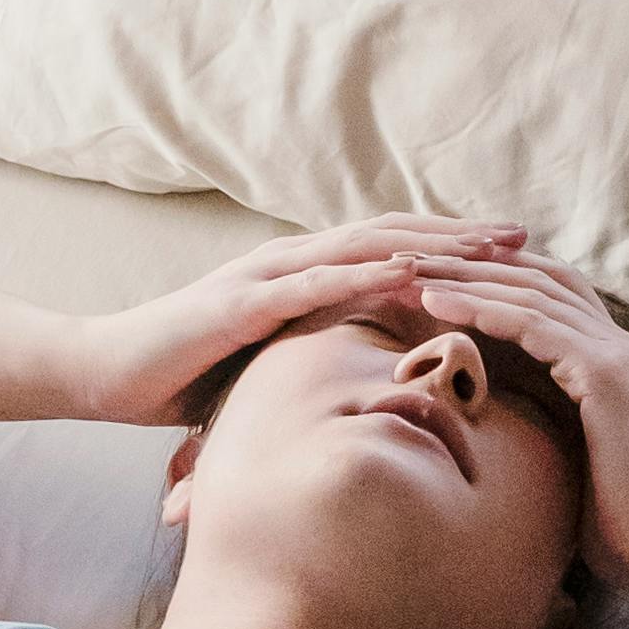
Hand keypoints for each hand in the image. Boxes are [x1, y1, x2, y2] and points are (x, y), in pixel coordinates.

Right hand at [70, 213, 533, 430]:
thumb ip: (312, 367)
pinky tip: (411, 275)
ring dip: (428, 246)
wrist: (104, 372)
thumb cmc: (181, 379)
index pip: (390, 254)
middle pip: (392, 237)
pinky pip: (315, 284)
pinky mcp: (242, 303)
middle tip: (523, 235)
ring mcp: (267, 277)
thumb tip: (362, 392)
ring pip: (364, 249)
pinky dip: (365, 275)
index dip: (451, 251)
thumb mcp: (268, 374)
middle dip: (459, 236)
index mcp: (302, 278)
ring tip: (486, 248)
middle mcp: (291, 263)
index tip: (511, 258)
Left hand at [400, 251, 628, 590]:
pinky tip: (438, 304)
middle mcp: (619, 346)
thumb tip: (503, 441)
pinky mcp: (605, 373)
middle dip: (474, 264)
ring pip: (531, 292)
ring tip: (410, 271)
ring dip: (467, 278)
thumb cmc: (622, 527)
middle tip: (413, 259)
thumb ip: (551, 433)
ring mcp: (616, 355)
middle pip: (539, 278)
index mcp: (614, 363)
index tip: (439, 280)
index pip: (552, 296)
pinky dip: (484, 308)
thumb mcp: (576, 466)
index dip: (496, 280)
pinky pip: (535, 323)